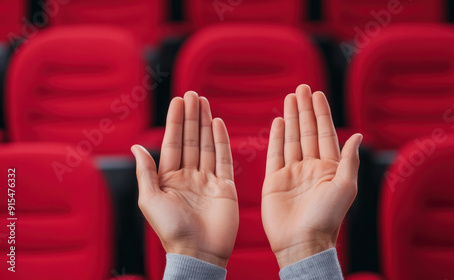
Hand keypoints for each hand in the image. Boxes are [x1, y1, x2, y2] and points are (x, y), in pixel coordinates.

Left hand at [131, 91, 237, 267]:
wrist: (198, 252)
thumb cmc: (171, 230)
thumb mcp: (150, 199)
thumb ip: (145, 172)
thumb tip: (135, 147)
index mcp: (170, 179)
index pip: (173, 143)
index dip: (176, 121)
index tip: (179, 101)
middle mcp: (189, 177)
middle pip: (190, 140)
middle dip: (191, 116)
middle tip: (192, 94)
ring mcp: (208, 180)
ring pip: (206, 145)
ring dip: (205, 123)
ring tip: (203, 102)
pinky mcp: (225, 186)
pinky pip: (223, 158)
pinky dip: (221, 141)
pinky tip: (218, 124)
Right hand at [262, 85, 361, 267]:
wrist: (302, 242)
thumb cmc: (327, 218)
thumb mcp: (345, 187)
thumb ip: (349, 160)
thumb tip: (357, 135)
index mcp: (329, 168)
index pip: (325, 134)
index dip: (321, 113)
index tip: (317, 94)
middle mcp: (310, 167)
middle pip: (307, 131)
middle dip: (305, 109)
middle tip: (301, 88)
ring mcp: (292, 172)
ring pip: (291, 138)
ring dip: (291, 117)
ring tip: (290, 98)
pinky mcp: (274, 180)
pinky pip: (275, 153)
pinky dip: (276, 137)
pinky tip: (278, 121)